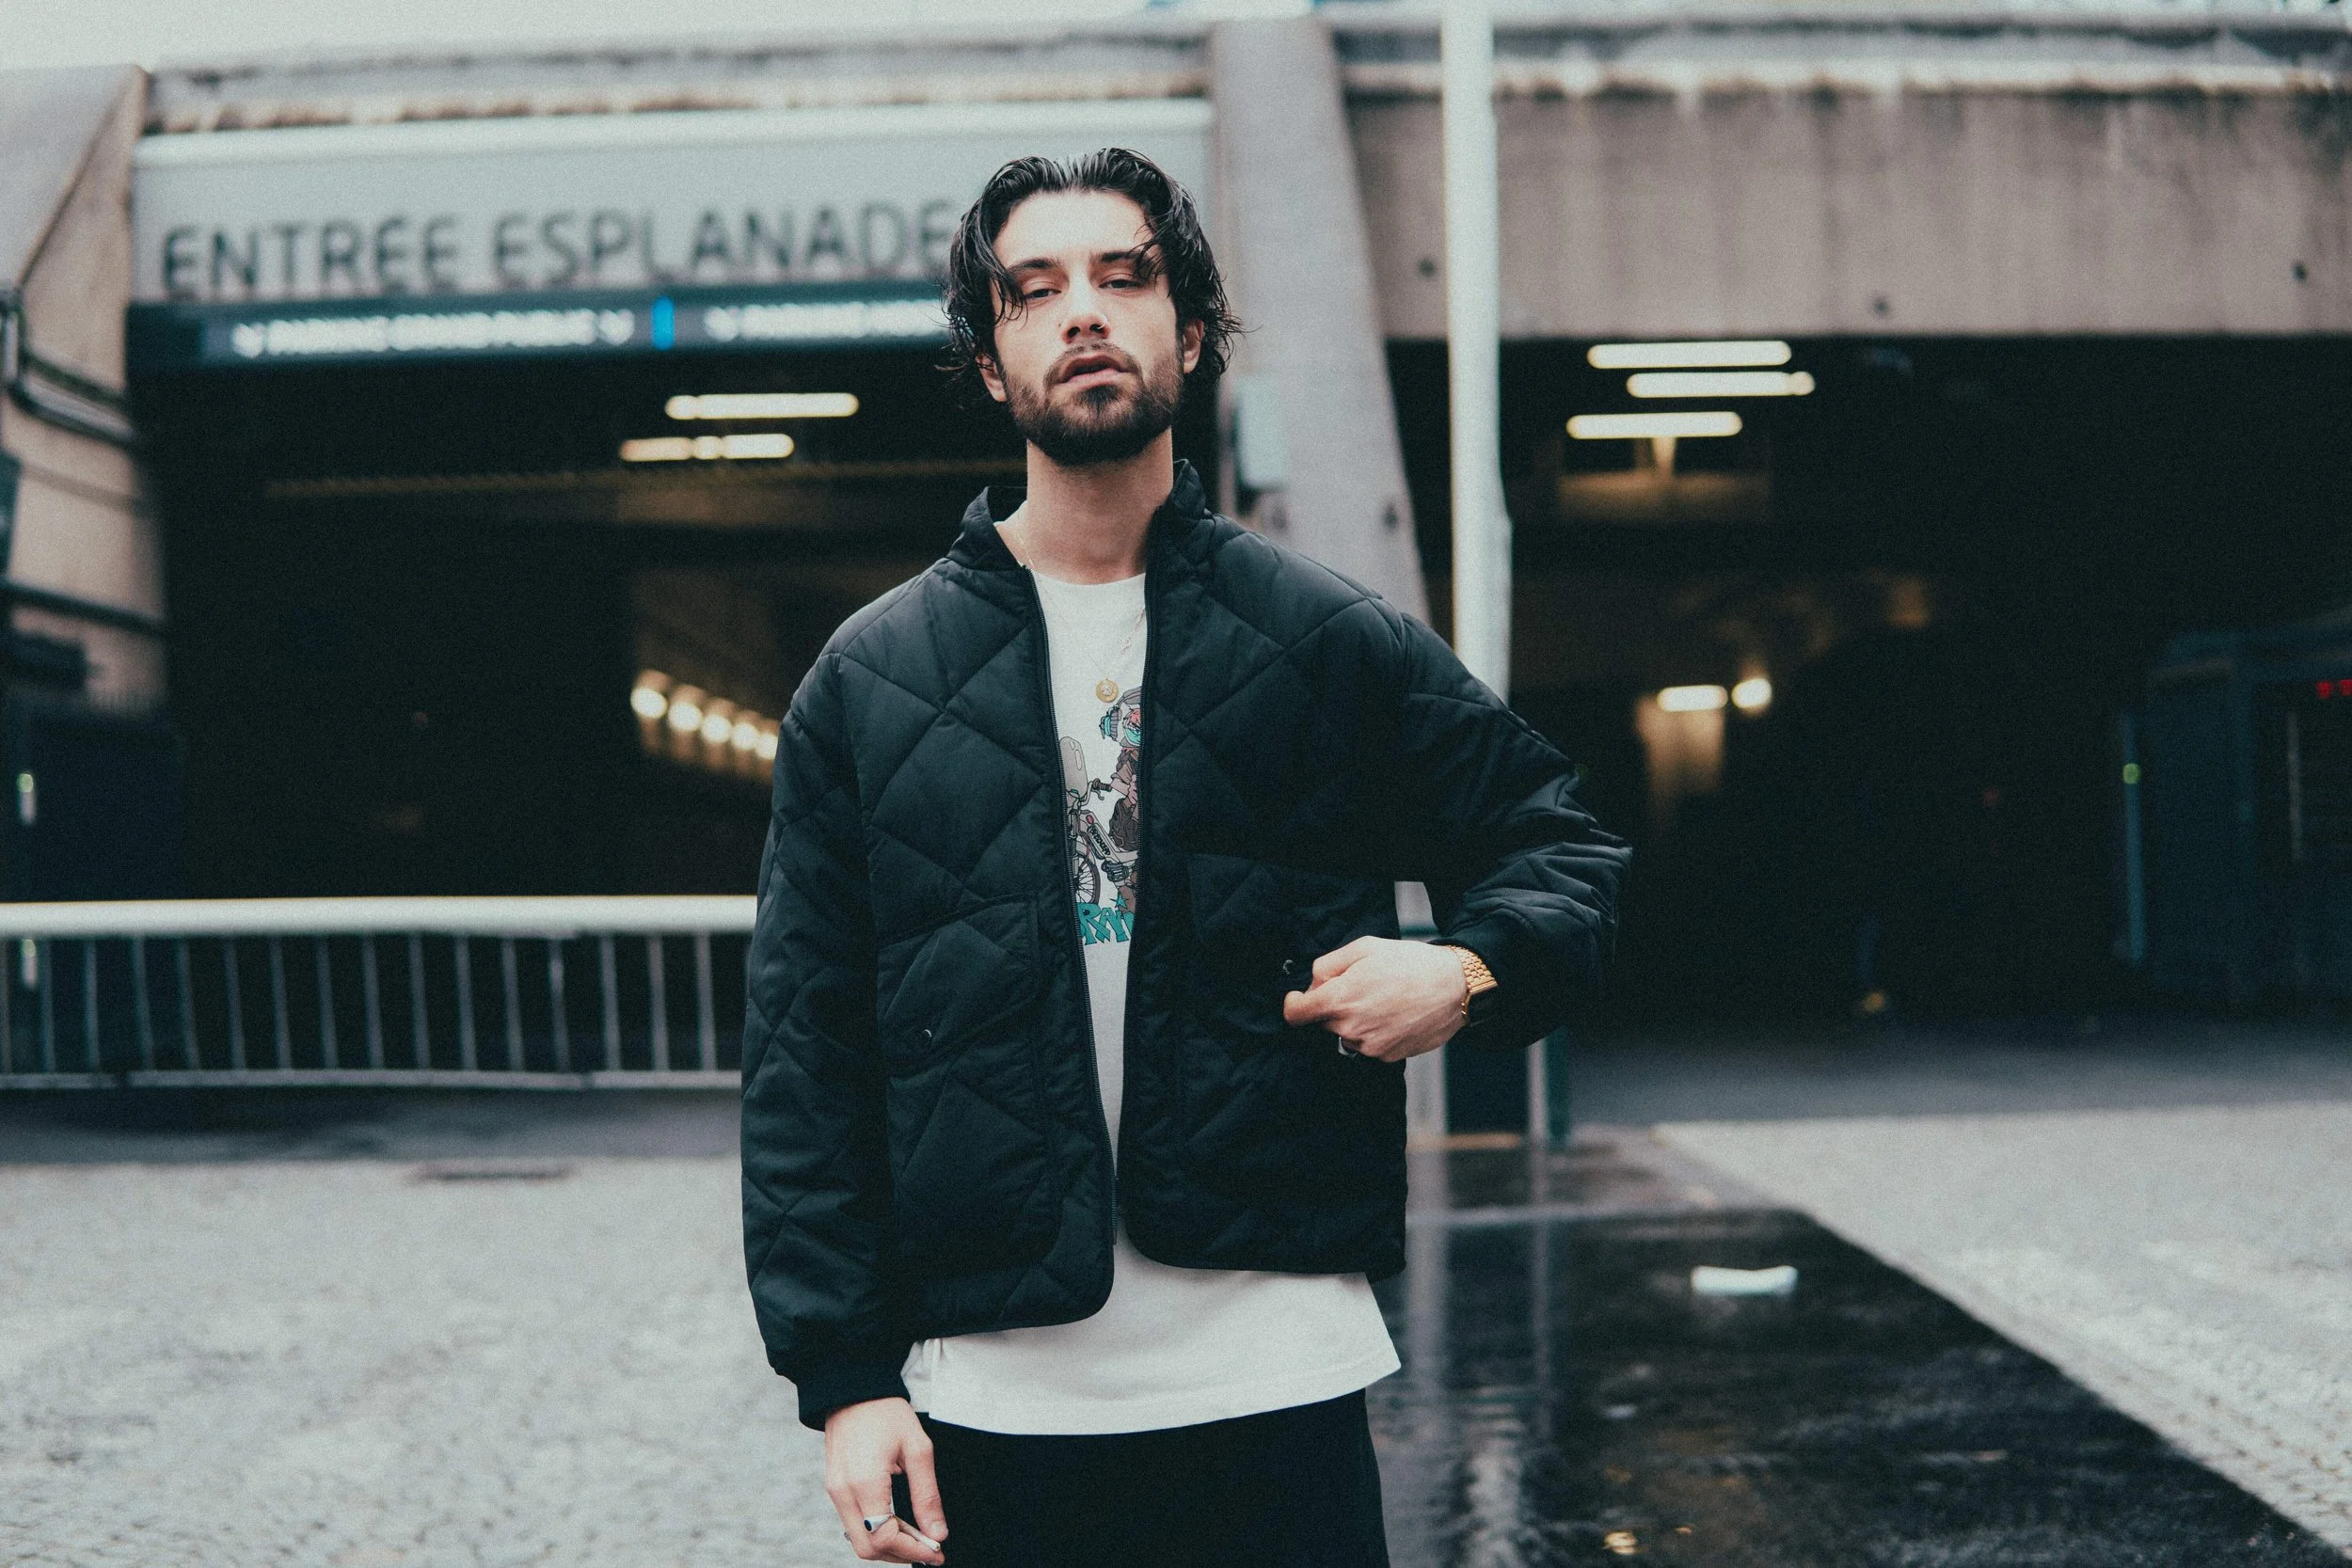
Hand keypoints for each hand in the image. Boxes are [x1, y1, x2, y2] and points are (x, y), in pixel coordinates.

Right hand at [824, 1398, 947, 1563]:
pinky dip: (876, 1532)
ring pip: (858, 1540)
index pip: (884, 1538)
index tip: (937, 1552)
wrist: (852, 1388)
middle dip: (900, 1555)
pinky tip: (898, 1524)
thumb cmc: (887, 1412)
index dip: (913, 1552)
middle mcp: (843, 1493)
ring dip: (888, 1546)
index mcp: (864, 1483)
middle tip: (930, 1550)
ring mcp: (835, 1492)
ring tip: (918, 1538)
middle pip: (867, 1549)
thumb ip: (927, 1495)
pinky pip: (853, 1524)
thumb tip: (937, 1533)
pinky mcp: (834, 1488)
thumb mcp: (918, 1449)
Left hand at [1280, 937, 1468, 1062]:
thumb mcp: (1364, 948)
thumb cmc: (1410, 963)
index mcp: (1340, 999)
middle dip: (1335, 1006)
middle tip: (1362, 987)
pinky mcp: (1387, 1056)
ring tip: (1383, 1000)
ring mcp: (1369, 1046)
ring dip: (1355, 1021)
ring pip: (1346, 1035)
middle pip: (1324, 1022)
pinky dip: (1375, 1032)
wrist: (1453, 987)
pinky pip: (1368, 1045)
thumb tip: (1312, 984)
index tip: (1298, 998)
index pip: (1296, 1014)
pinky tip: (1394, 1015)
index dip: (1293, 1004)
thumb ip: (1328, 965)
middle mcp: (1351, 1028)